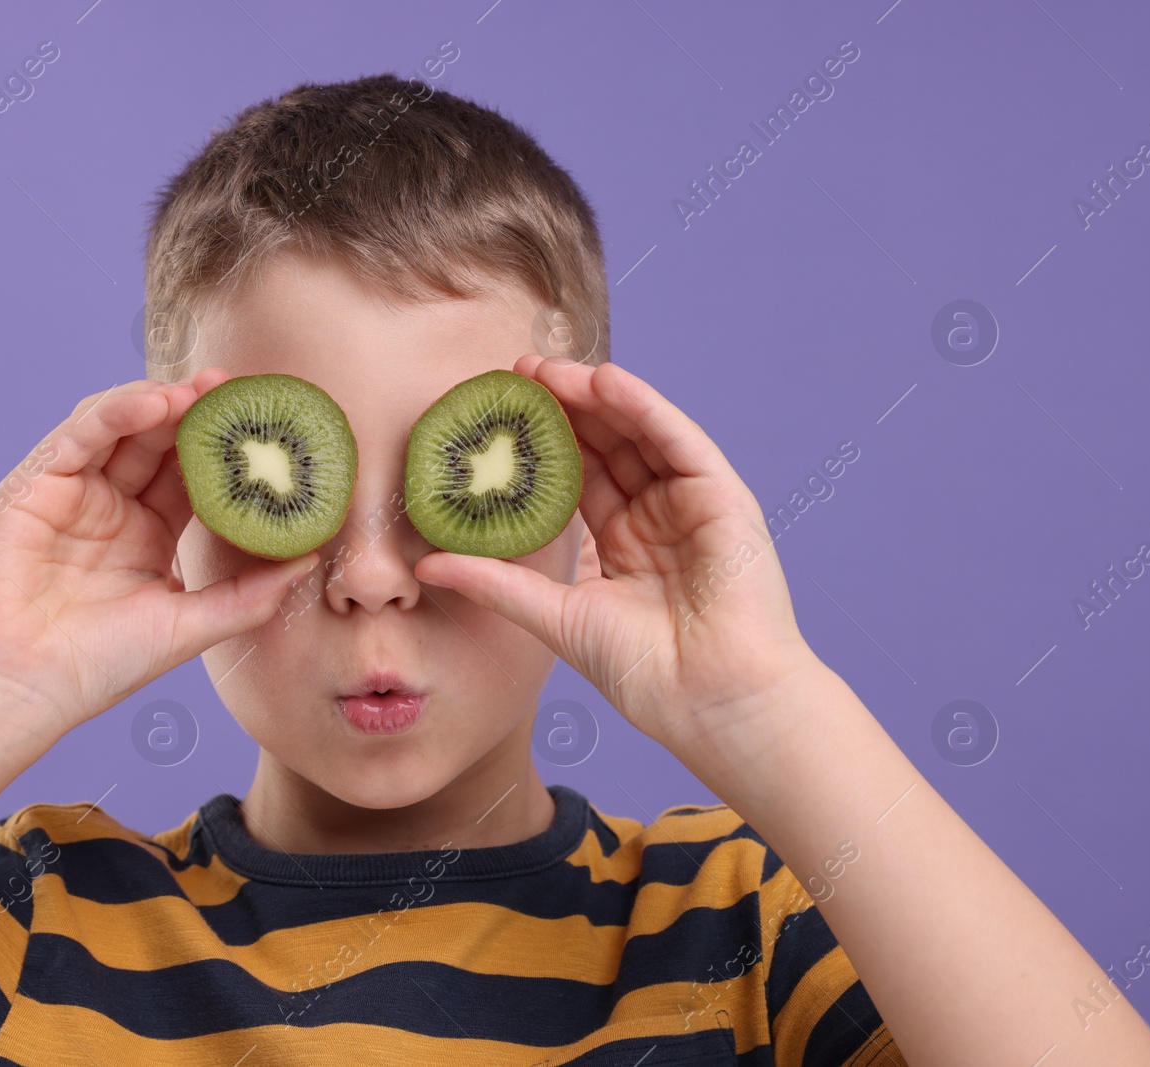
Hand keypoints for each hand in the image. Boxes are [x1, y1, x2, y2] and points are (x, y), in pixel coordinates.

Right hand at [0, 370, 321, 756]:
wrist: (21, 688)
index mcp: (148, 533)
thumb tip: (311, 561)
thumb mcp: (190, 626)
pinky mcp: (34, 485)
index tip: (270, 428)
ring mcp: (73, 492)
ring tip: (206, 391)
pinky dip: (116, 411)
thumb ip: (249, 594)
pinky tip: (155, 402)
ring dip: (163, 402)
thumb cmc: (98, 666)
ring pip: (121, 426)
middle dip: (200, 411)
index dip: (228, 449)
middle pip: (161, 441)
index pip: (195, 475)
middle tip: (241, 390)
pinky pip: (80, 436)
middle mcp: (111, 505)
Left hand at [414, 355, 820, 758]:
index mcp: (621, 543)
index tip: (494, 415)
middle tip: (513, 374)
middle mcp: (657, 516)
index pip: (575, 477)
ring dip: (595, 395)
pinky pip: (679, 441)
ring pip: (639, 433)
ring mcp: (691, 504)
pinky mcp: (723, 498)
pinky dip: (645, 408)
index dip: (537, 444)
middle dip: (561, 407)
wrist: (711, 703)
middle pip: (605, 445)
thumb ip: (497, 583)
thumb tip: (426, 567)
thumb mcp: (555, 617)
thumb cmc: (645, 674)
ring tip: (546, 368)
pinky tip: (607, 382)